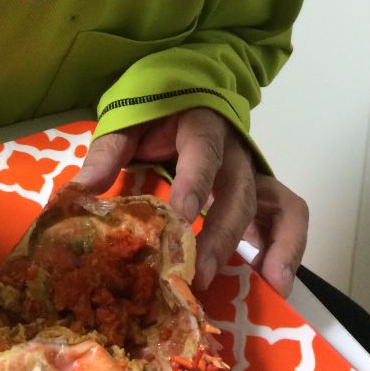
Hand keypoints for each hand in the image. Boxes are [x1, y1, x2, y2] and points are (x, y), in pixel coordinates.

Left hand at [77, 108, 307, 295]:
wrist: (185, 88)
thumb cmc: (154, 110)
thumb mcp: (128, 121)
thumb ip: (108, 152)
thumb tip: (80, 191)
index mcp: (201, 123)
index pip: (203, 150)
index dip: (195, 182)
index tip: (181, 216)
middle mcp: (234, 148)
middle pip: (238, 189)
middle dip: (223, 232)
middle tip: (200, 271)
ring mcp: (252, 170)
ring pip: (272, 204)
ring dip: (269, 244)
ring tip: (264, 282)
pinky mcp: (261, 191)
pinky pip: (287, 215)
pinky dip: (288, 246)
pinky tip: (276, 282)